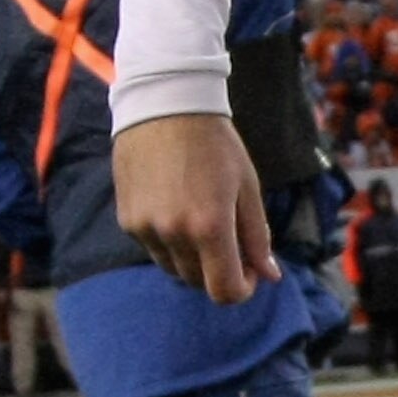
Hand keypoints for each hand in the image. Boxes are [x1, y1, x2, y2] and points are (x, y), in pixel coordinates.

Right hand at [112, 112, 277, 301]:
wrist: (165, 105)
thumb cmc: (216, 144)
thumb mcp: (247, 187)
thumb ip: (257, 236)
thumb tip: (269, 276)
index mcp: (210, 226)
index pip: (224, 291)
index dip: (242, 289)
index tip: (250, 271)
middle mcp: (174, 233)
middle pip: (199, 283)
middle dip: (219, 271)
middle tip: (231, 242)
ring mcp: (146, 228)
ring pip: (174, 269)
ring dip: (193, 260)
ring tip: (202, 221)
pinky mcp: (128, 220)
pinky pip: (154, 249)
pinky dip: (170, 243)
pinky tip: (177, 208)